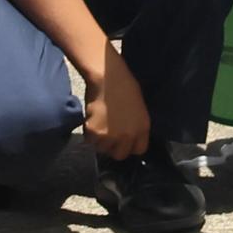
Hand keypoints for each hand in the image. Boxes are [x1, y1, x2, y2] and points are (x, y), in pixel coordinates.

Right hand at [77, 45, 150, 162]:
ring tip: (100, 123)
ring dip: (100, 140)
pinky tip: (92, 119)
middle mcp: (128, 136)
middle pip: (119, 155)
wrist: (108, 78)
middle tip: (108, 133)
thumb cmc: (125, 88)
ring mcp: (111, 136)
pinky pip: (90, 141)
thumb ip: (135, 127)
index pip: (139, 150)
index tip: (124, 141)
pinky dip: (89, 133)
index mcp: (143, 129)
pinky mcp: (94, 133)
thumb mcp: (139, 110)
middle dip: (114, 147)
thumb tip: (129, 139)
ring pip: (102, 149)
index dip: (130, 146)